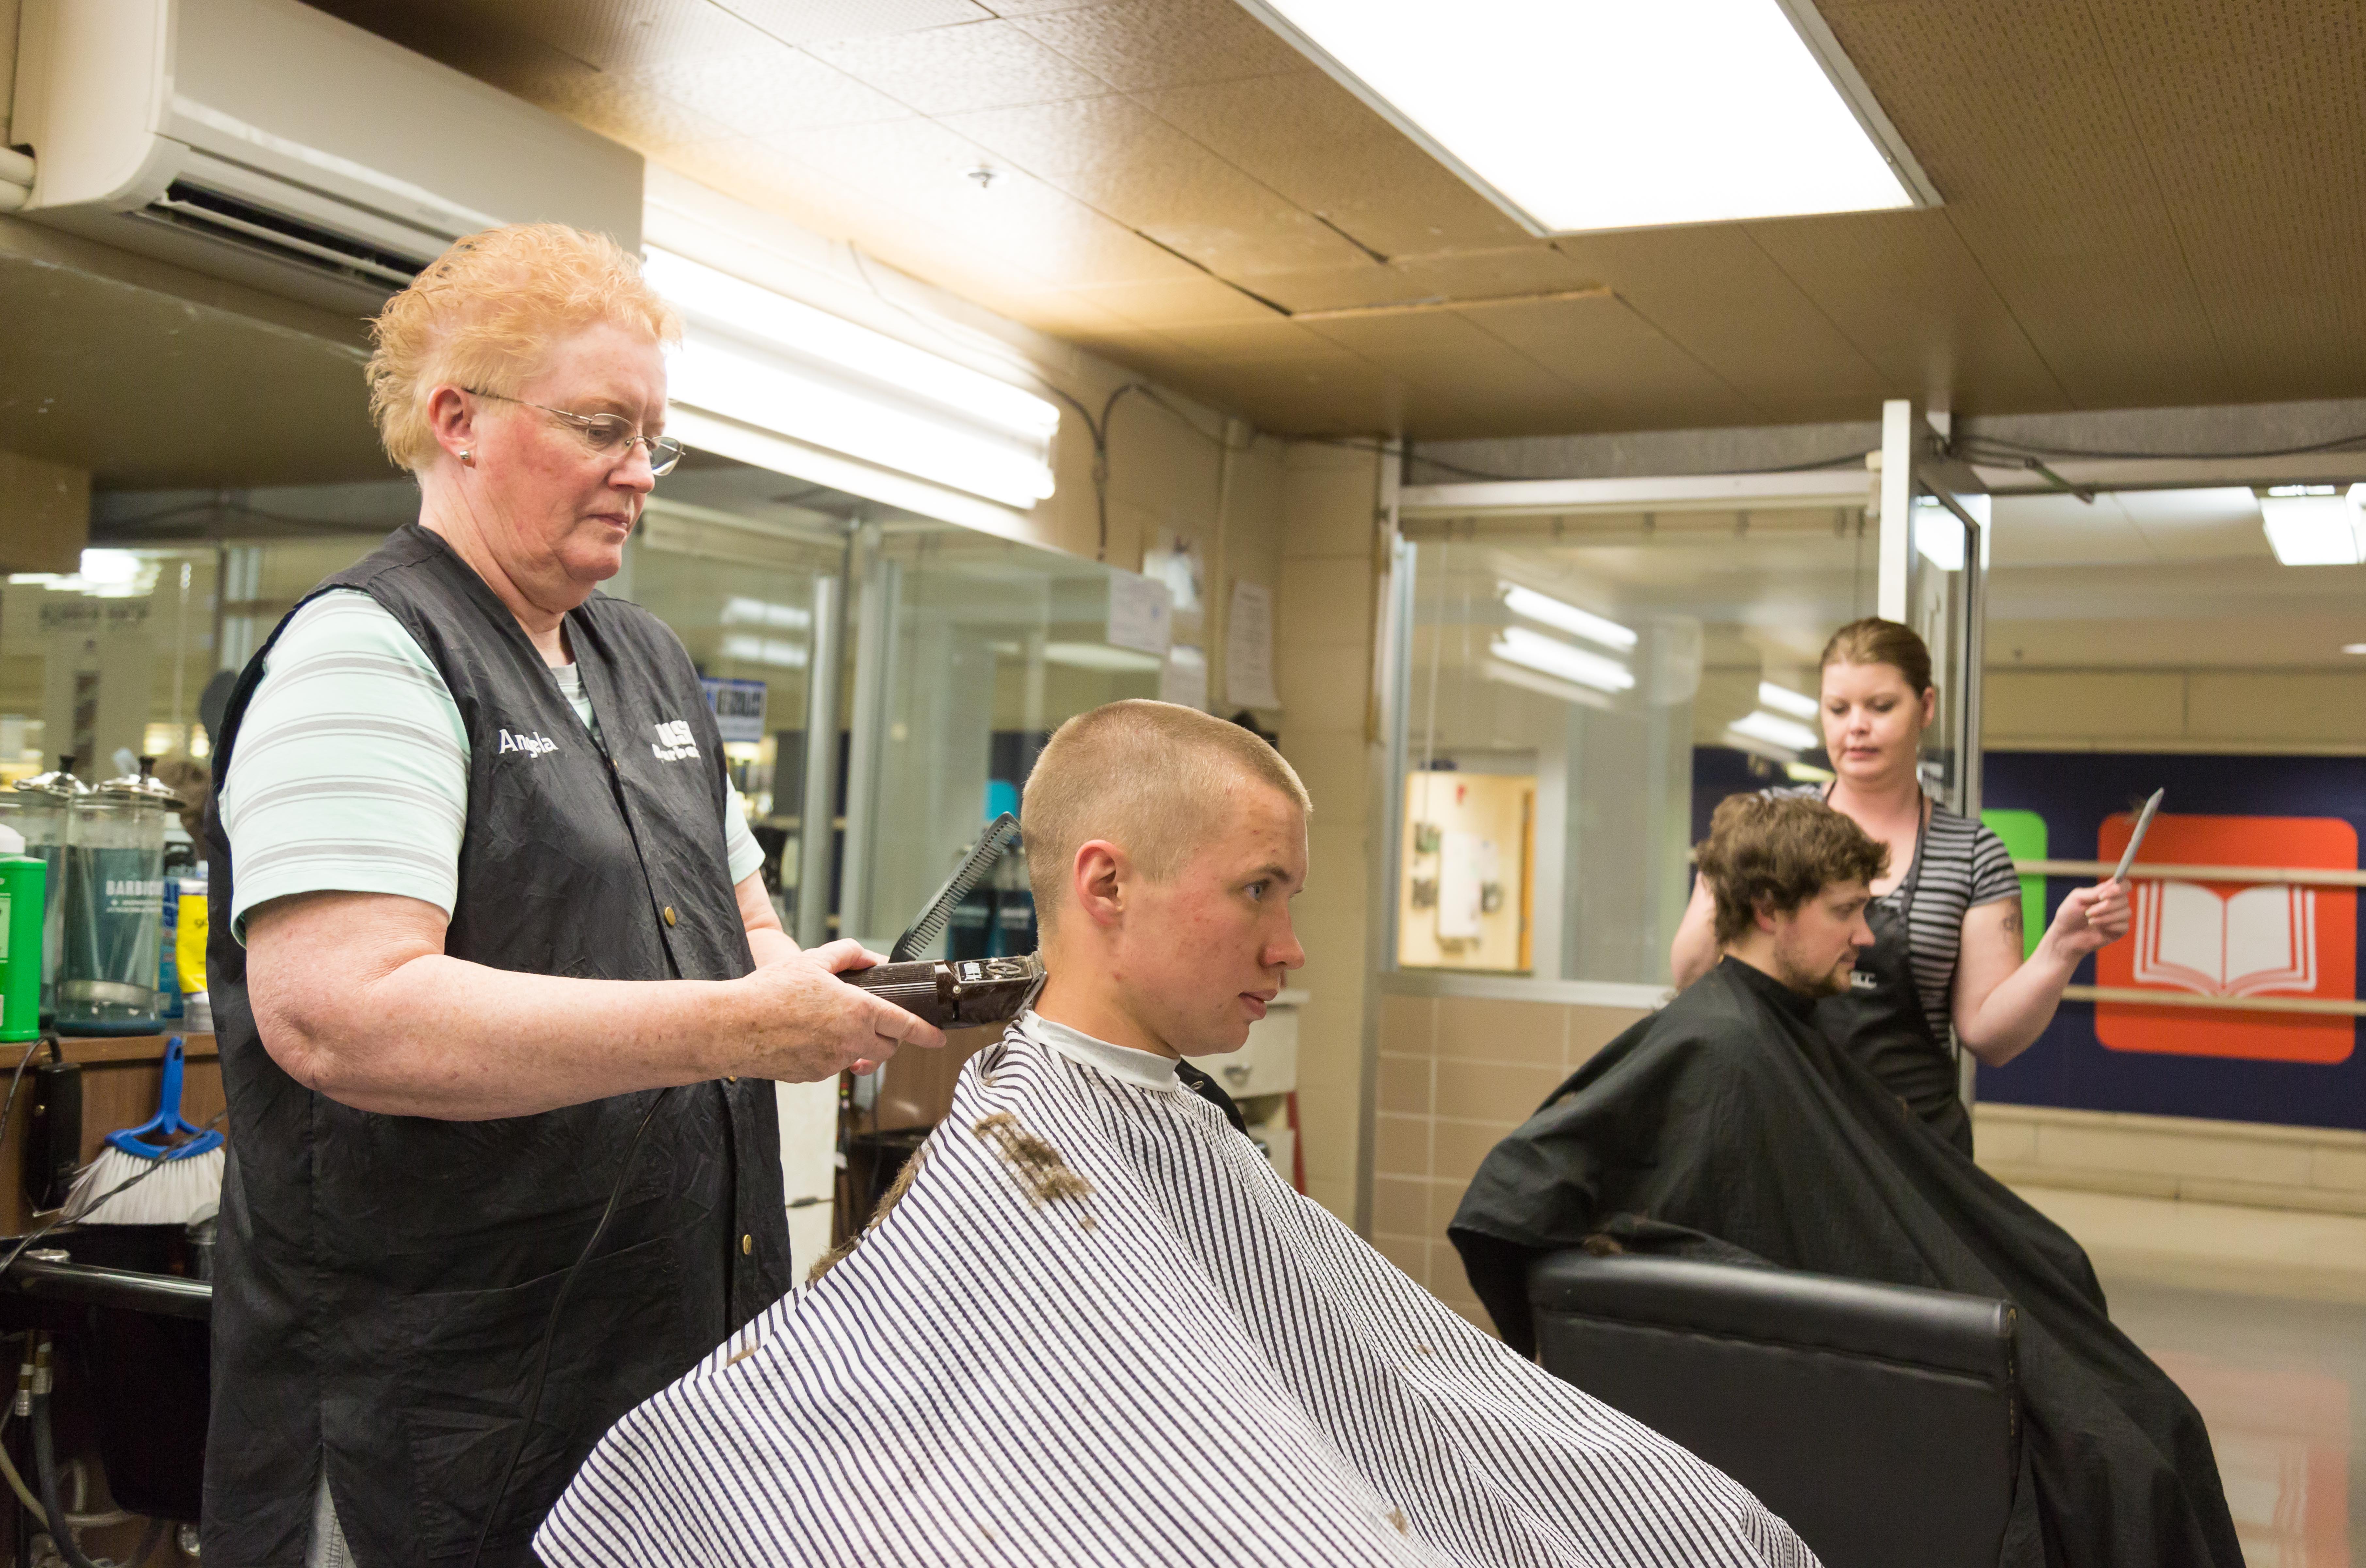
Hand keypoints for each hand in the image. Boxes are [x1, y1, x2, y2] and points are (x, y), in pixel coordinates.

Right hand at [730, 940, 944, 1083]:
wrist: (733, 1026)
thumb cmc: (770, 993)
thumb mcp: (813, 961)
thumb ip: (848, 955)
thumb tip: (870, 958)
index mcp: (858, 1012)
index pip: (905, 1026)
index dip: (926, 1034)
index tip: (938, 1039)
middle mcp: (850, 1042)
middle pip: (887, 1049)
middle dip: (888, 1039)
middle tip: (874, 1024)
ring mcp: (832, 1063)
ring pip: (858, 1058)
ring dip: (855, 1046)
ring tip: (830, 1026)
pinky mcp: (813, 1077)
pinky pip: (831, 1067)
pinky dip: (828, 1054)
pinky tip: (806, 1038)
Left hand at [2046, 880, 2130, 959]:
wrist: (2064, 936)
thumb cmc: (2069, 915)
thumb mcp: (2078, 899)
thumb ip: (2095, 891)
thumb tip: (2114, 882)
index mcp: (2106, 893)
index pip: (2124, 885)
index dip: (2118, 889)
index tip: (2102, 896)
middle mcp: (2115, 904)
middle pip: (2124, 899)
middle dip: (2105, 906)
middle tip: (2088, 912)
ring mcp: (2118, 918)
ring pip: (2125, 913)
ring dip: (2106, 917)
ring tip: (2090, 921)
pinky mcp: (2118, 931)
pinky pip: (2124, 926)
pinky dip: (2110, 926)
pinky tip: (2099, 929)